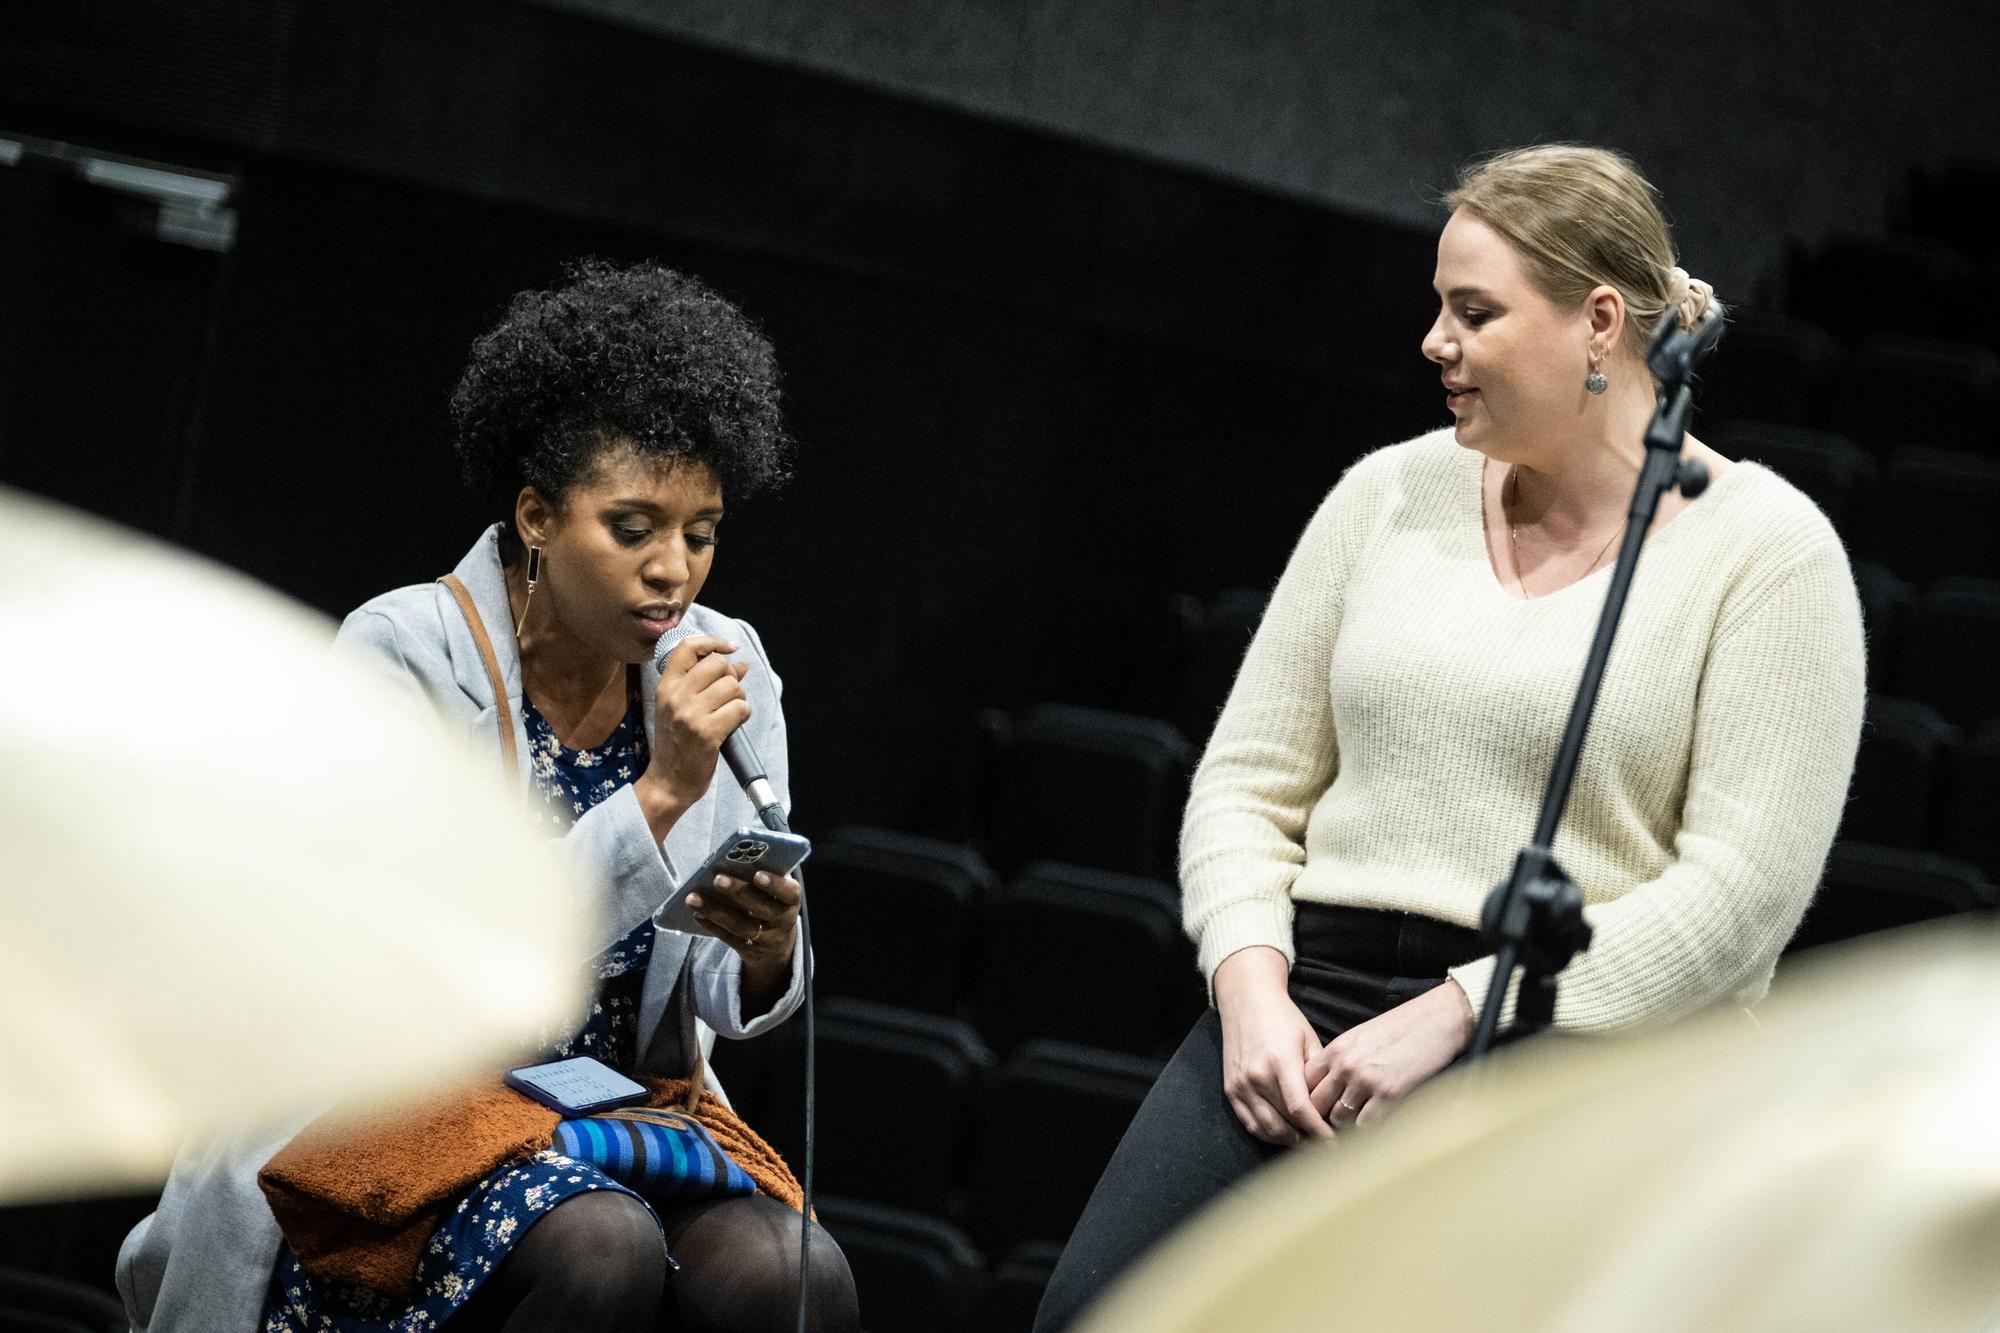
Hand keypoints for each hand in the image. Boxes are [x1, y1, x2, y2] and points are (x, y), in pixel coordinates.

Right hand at [637, 635, 751, 825]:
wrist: (668, 782)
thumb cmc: (676, 743)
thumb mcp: (679, 707)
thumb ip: (704, 683)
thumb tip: (739, 664)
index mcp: (666, 687)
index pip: (687, 647)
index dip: (713, 642)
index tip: (729, 648)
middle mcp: (676, 697)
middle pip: (717, 664)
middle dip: (731, 677)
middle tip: (729, 695)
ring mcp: (691, 714)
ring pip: (733, 686)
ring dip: (739, 698)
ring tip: (730, 713)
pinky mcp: (707, 733)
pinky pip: (740, 708)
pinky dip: (743, 715)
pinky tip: (733, 725)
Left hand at [685, 869, 799, 966]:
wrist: (777, 943)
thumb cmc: (772, 902)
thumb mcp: (777, 892)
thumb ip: (765, 876)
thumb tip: (737, 857)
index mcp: (791, 901)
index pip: (789, 893)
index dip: (775, 884)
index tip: (757, 874)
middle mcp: (782, 922)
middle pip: (761, 908)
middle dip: (738, 892)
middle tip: (717, 879)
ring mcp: (766, 939)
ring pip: (740, 926)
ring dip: (715, 911)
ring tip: (693, 897)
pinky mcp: (749, 951)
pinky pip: (728, 938)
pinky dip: (712, 925)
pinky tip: (697, 913)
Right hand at [1214, 947, 1333, 1145]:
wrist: (1246, 1002)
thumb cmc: (1283, 1019)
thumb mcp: (1308, 1040)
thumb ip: (1318, 1075)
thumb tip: (1334, 1107)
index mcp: (1280, 1062)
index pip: (1300, 1110)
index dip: (1318, 1131)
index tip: (1334, 1142)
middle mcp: (1257, 1076)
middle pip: (1284, 1124)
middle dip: (1307, 1140)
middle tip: (1325, 1146)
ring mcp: (1240, 1085)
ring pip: (1266, 1129)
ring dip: (1288, 1141)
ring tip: (1307, 1143)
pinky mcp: (1231, 1090)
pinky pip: (1250, 1123)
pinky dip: (1268, 1134)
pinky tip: (1285, 1135)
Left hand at [1306, 979, 1472, 1129]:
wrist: (1435, 1021)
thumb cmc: (1400, 1028)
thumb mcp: (1360, 1037)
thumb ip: (1340, 1059)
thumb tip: (1327, 1086)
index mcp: (1336, 1049)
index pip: (1305, 1082)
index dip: (1309, 1098)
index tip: (1318, 1106)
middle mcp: (1345, 1066)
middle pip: (1317, 1104)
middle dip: (1323, 1116)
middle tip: (1332, 1123)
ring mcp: (1365, 1081)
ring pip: (1339, 1118)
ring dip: (1346, 1124)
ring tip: (1356, 1122)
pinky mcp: (1389, 1094)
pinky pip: (1366, 1124)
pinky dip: (1368, 1127)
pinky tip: (1376, 1120)